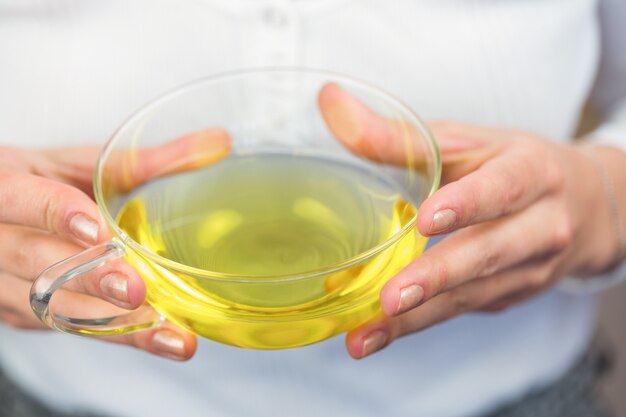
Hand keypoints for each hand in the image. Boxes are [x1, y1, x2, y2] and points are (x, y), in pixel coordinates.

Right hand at [0, 129, 228, 360]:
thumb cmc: (41, 182)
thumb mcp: (80, 164)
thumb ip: (143, 160)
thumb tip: (219, 142)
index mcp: (5, 190)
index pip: (18, 199)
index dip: (55, 213)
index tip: (98, 229)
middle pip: (35, 264)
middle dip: (89, 278)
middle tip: (136, 290)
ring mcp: (6, 286)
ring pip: (53, 309)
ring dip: (114, 324)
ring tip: (168, 332)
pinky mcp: (25, 316)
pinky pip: (69, 329)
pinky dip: (118, 335)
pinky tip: (161, 338)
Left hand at [318, 84, 624, 357]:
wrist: (582, 207)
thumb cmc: (509, 165)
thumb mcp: (466, 143)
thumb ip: (399, 135)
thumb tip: (330, 103)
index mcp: (532, 172)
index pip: (502, 188)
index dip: (467, 204)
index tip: (427, 220)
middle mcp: (540, 225)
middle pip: (487, 253)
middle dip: (437, 278)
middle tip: (390, 298)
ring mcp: (530, 269)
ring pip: (470, 295)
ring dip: (416, 319)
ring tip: (365, 336)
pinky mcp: (509, 297)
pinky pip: (462, 311)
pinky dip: (418, 325)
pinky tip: (376, 335)